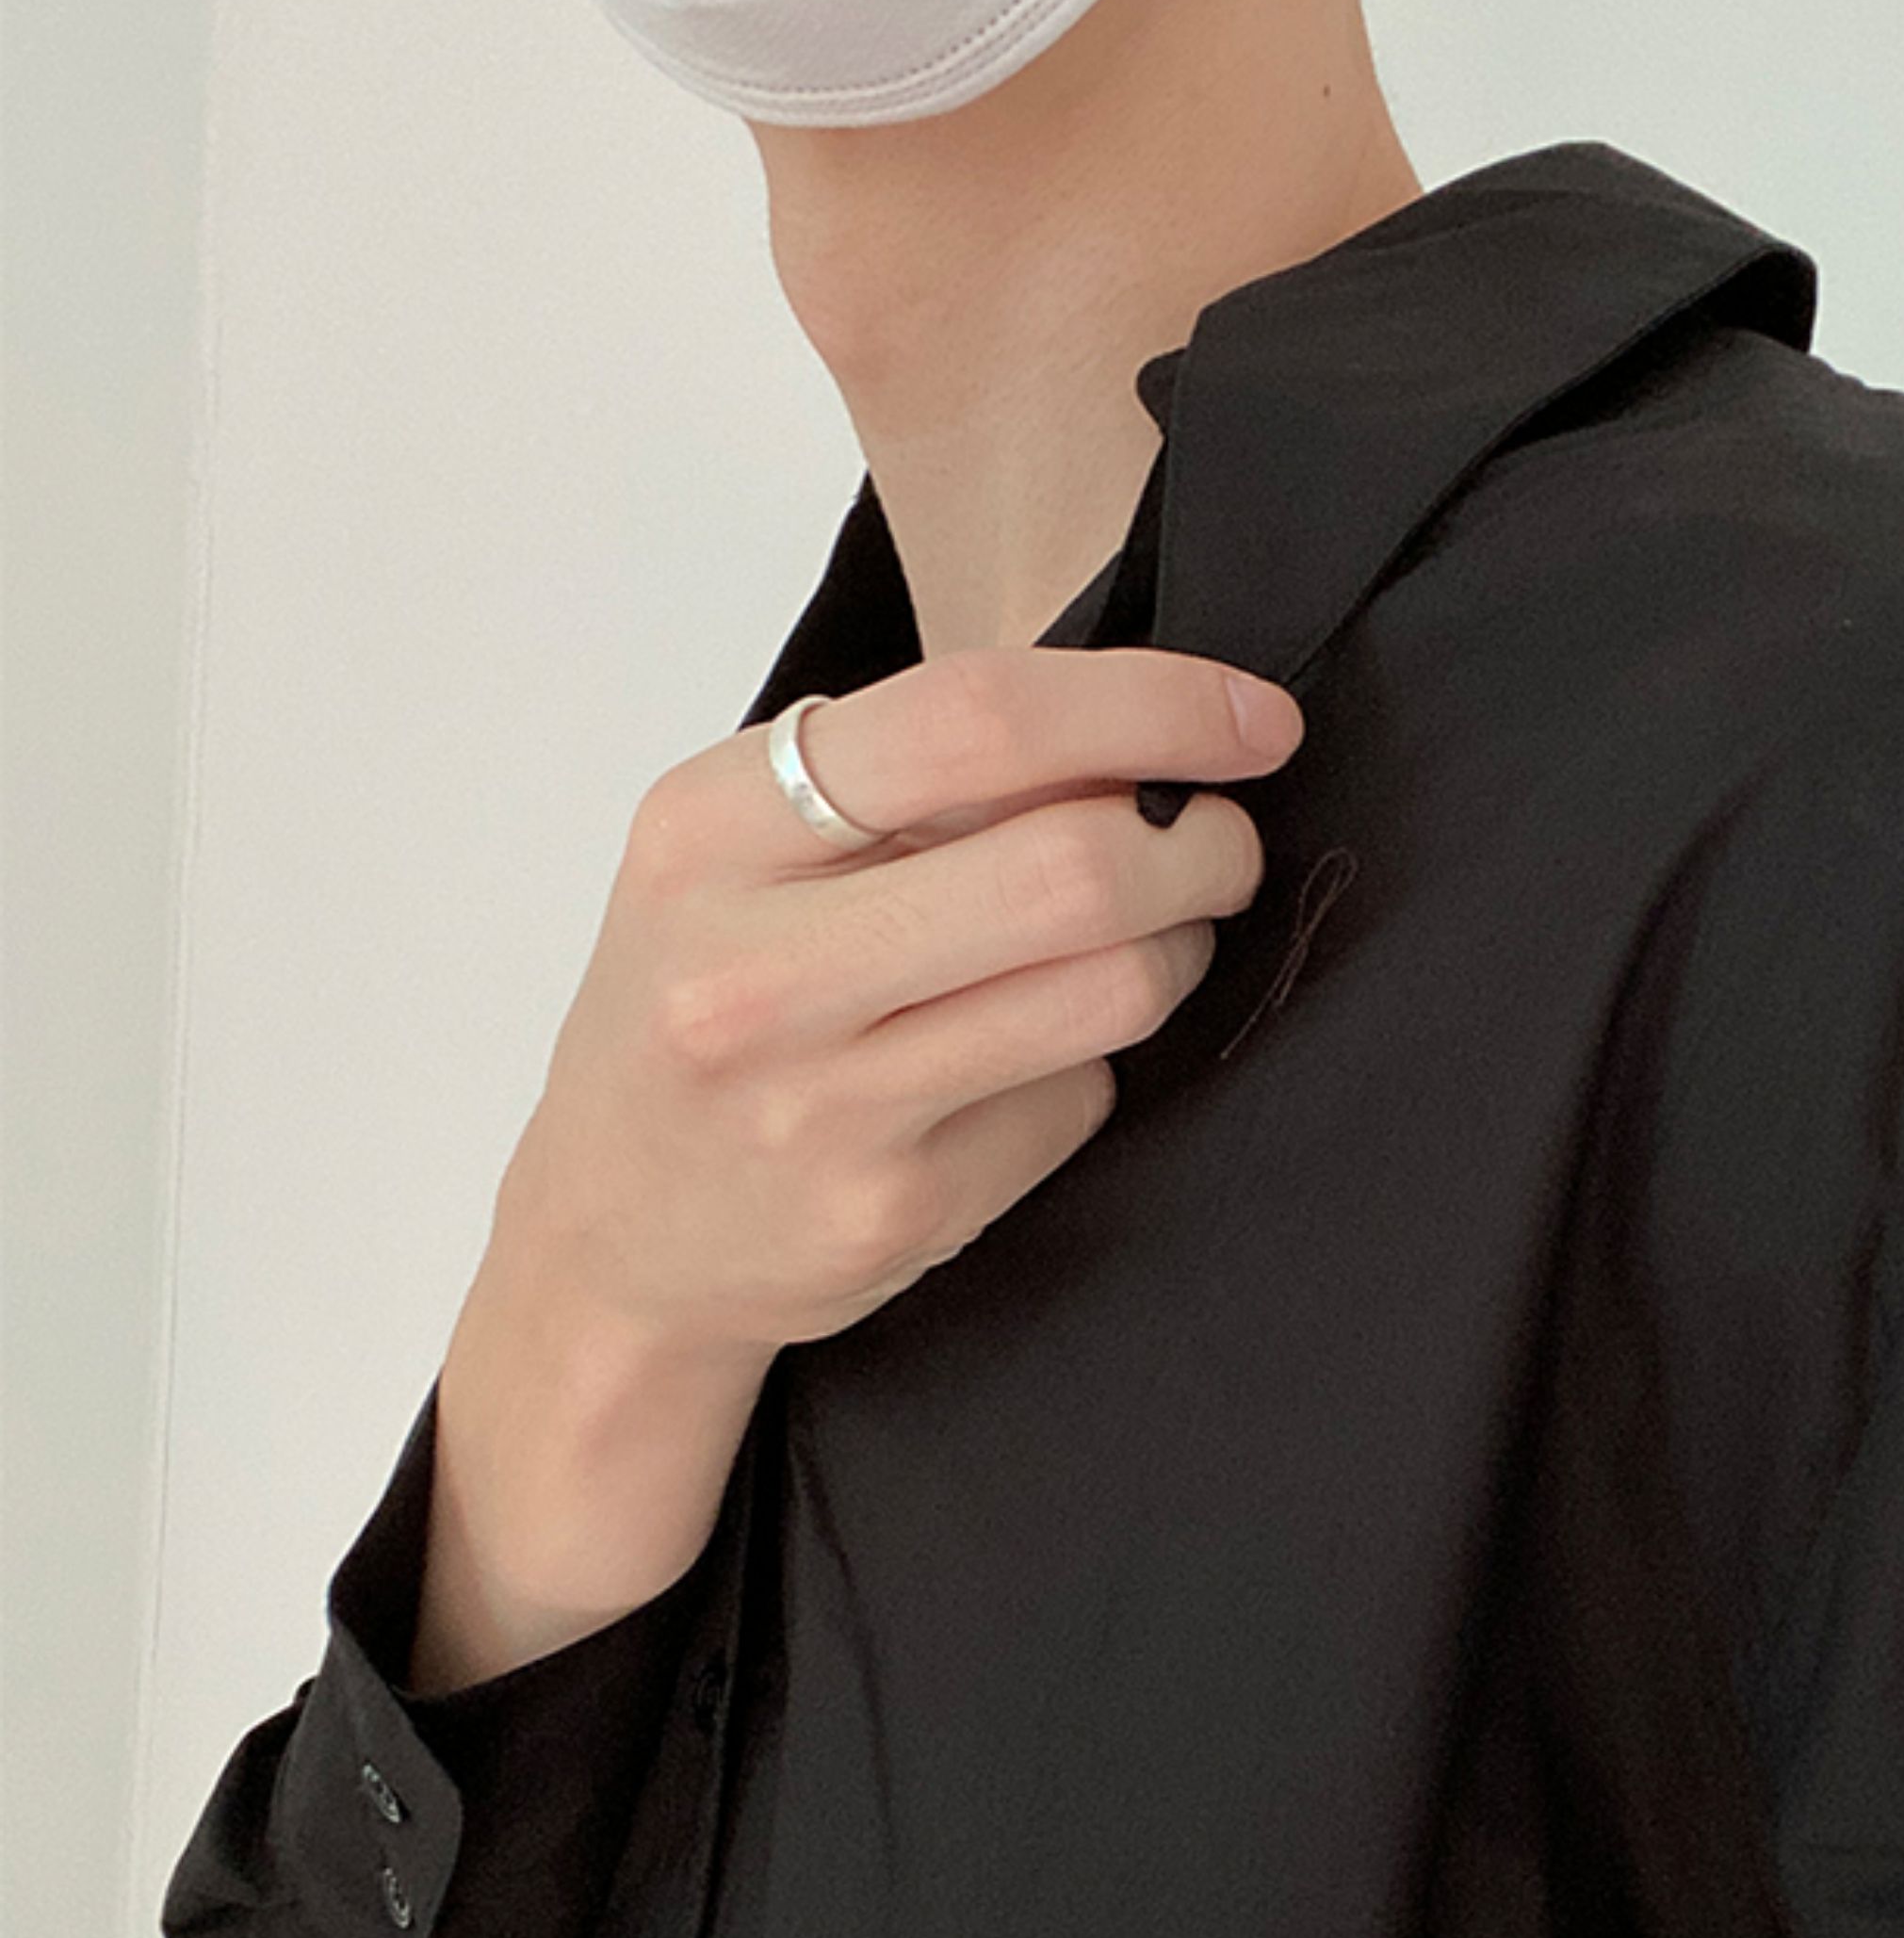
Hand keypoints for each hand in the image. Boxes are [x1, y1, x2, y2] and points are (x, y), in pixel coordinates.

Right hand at [493, 643, 1303, 1376]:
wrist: (617, 1232)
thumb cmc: (706, 999)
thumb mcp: (740, 849)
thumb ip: (908, 775)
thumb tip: (1139, 730)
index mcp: (709, 829)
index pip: (976, 719)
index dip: (1153, 704)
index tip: (1252, 719)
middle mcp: (752, 969)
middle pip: (1073, 866)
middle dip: (1202, 841)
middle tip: (1222, 840)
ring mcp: (820, 1107)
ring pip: (1111, 991)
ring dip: (1179, 947)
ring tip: (1148, 936)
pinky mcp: (893, 1211)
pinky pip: (1079, 1099)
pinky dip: (1093, 1062)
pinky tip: (1031, 1059)